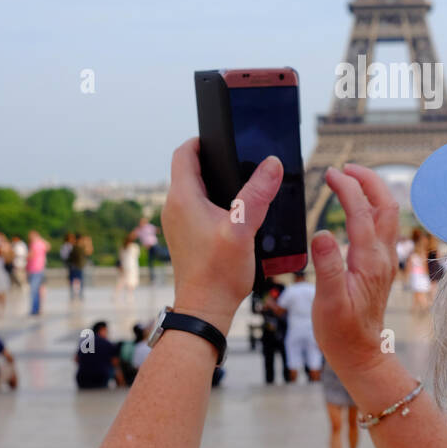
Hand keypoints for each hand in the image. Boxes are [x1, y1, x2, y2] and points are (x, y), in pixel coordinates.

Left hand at [162, 139, 282, 332]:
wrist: (205, 310)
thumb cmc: (218, 273)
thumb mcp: (243, 228)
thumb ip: (257, 194)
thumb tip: (272, 164)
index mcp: (182, 198)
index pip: (184, 152)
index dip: (202, 139)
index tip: (224, 137)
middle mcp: (174, 207)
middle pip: (190, 169)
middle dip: (214, 160)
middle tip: (241, 159)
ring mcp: (178, 223)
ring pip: (194, 189)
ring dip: (215, 182)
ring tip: (243, 184)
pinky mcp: (186, 236)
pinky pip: (196, 208)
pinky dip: (213, 202)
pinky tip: (236, 214)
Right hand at [311, 164, 398, 373]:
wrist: (361, 354)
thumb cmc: (342, 332)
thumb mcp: (327, 302)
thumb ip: (326, 267)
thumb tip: (322, 233)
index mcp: (368, 261)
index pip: (361, 212)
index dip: (347, 188)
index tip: (330, 173)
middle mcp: (382, 256)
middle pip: (386, 205)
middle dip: (368, 180)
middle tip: (344, 168)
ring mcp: (384, 260)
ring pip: (387, 214)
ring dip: (372, 191)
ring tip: (350, 179)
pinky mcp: (380, 265)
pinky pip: (382, 226)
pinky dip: (371, 207)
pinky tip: (356, 208)